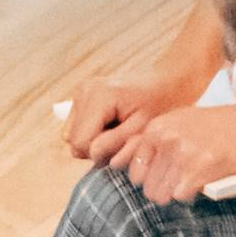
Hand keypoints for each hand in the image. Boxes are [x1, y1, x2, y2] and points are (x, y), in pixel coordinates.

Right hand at [65, 72, 198, 161]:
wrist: (165, 83)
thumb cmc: (159, 107)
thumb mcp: (142, 129)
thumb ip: (115, 143)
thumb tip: (91, 152)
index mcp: (100, 96)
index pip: (80, 142)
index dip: (100, 152)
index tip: (121, 146)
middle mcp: (85, 90)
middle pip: (73, 139)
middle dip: (95, 146)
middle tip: (121, 139)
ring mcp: (81, 90)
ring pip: (70, 134)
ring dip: (92, 139)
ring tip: (116, 130)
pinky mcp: (81, 93)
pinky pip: (74, 125)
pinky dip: (90, 130)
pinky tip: (110, 123)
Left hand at [105, 103, 235, 205]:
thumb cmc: (218, 125)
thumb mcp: (179, 123)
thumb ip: (154, 141)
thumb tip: (122, 165)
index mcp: (157, 128)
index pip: (134, 171)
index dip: (149, 180)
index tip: (164, 179)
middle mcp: (166, 138)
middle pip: (148, 187)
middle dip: (164, 190)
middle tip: (182, 181)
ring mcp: (183, 152)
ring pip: (162, 194)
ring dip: (177, 193)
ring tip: (192, 180)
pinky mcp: (202, 166)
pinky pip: (181, 195)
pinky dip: (191, 194)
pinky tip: (203, 182)